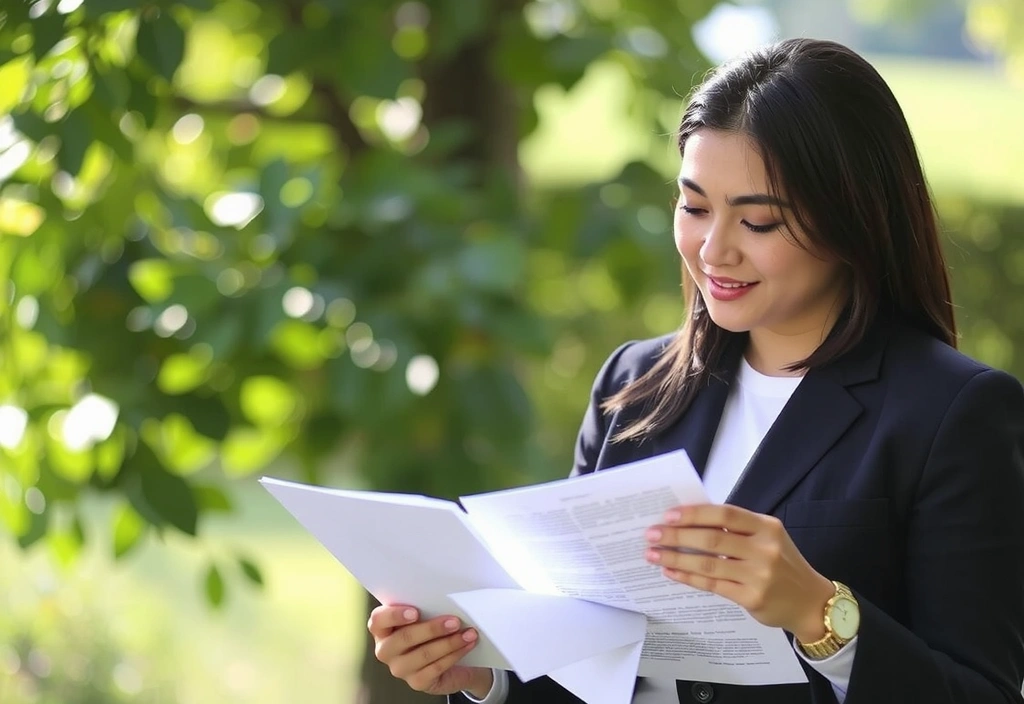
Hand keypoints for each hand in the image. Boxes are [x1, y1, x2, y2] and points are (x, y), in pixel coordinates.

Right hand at [368, 604, 493, 696]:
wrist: (446, 661)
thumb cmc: (431, 631)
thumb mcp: (424, 617)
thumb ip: (425, 608)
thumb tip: (445, 598)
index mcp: (382, 629)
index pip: (378, 620)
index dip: (394, 615)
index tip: (415, 612)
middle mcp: (386, 650)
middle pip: (404, 638)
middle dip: (432, 628)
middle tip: (455, 621)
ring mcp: (399, 669)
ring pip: (424, 654)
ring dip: (450, 642)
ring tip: (468, 633)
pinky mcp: (416, 682)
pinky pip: (436, 668)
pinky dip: (455, 654)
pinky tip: (467, 645)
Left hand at [644, 504, 834, 641]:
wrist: (811, 602)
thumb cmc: (782, 564)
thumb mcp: (768, 538)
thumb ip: (737, 529)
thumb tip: (689, 521)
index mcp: (767, 526)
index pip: (725, 514)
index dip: (695, 514)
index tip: (668, 515)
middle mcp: (765, 549)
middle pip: (712, 539)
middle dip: (677, 536)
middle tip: (652, 534)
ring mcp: (759, 575)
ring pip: (708, 563)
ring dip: (676, 558)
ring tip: (653, 554)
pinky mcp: (751, 598)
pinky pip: (711, 585)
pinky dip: (688, 577)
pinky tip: (671, 572)